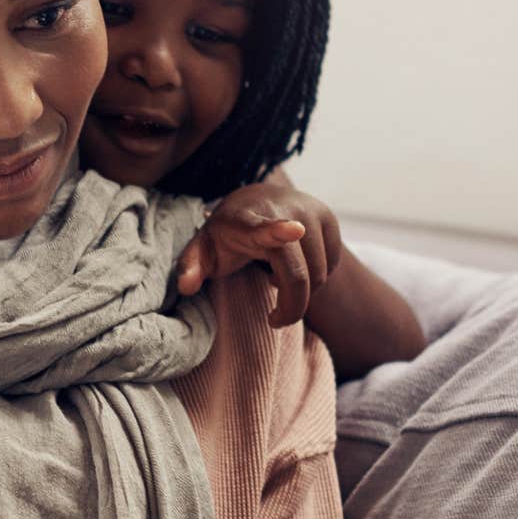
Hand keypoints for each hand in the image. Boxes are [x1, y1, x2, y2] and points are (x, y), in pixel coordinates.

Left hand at [175, 185, 343, 327]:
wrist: (256, 199)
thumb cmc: (227, 234)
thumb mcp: (204, 249)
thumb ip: (191, 266)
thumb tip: (186, 287)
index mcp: (247, 219)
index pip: (263, 227)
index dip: (279, 231)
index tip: (294, 230)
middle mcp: (284, 209)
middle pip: (298, 273)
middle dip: (291, 305)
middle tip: (274, 319)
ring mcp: (310, 211)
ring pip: (319, 275)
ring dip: (302, 290)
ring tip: (278, 278)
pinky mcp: (329, 218)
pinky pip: (332, 265)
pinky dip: (316, 276)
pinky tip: (296, 265)